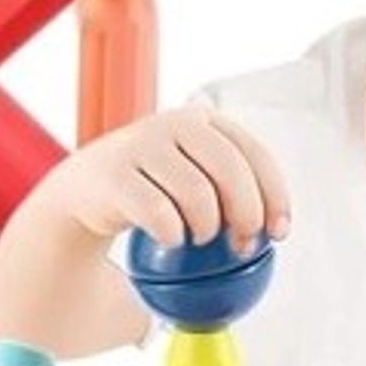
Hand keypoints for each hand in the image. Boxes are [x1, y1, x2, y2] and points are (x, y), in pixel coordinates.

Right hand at [48, 104, 290, 252]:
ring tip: (199, 238)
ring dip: (207, 228)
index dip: (275, 195)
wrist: (86, 193)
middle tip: (242, 244)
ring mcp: (142, 144)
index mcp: (205, 121)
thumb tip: (277, 229)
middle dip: (246, 214)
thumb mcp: (197, 179)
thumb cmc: (153, 190)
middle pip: (230, 170)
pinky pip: (159, 213)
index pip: (255, 153)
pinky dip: (173, 234)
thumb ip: (232, 190)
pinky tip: (171, 240)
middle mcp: (175, 123)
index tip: (278, 232)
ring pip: (197, 194)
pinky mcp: (115, 173)